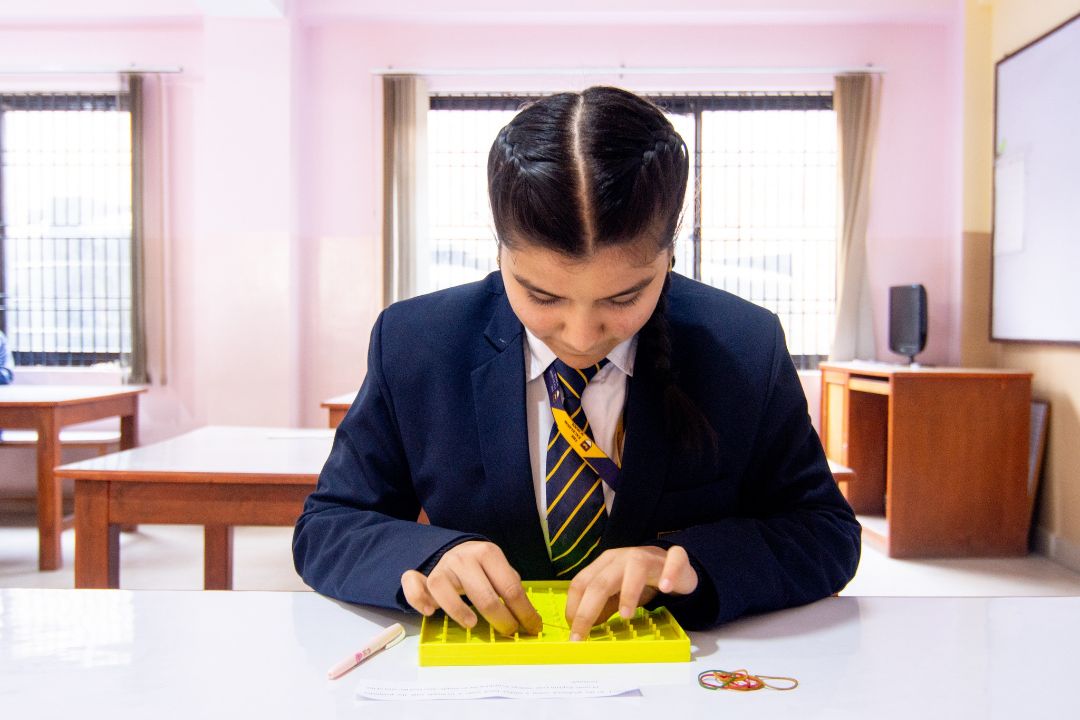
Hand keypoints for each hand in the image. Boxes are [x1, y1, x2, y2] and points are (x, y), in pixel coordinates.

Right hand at [400, 540, 542, 636]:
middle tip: (510, 632)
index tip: (533, 628)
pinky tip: (430, 611)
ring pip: (445, 589)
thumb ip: (511, 586)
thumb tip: (530, 617)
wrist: (456, 549)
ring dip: (458, 611)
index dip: (524, 612)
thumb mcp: (500, 569)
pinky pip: (415, 585)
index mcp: (489, 553)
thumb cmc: (483, 567)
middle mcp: (465, 558)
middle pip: (485, 595)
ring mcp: (443, 567)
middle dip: (502, 619)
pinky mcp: (426, 577)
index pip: (510, 588)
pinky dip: (419, 599)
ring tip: (472, 625)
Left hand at [564, 545, 697, 640]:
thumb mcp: (616, 593)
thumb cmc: (640, 580)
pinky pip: (673, 561)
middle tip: (583, 634)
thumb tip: (584, 628)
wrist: (671, 564)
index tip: (573, 632)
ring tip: (626, 616)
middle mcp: (622, 558)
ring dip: (628, 592)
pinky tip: (666, 588)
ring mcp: (648, 556)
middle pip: (601, 582)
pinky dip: (669, 574)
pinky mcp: (674, 559)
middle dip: (588, 610)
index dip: (574, 608)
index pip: (581, 583)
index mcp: (605, 564)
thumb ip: (601, 607)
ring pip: (635, 568)